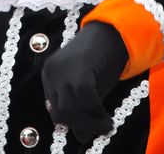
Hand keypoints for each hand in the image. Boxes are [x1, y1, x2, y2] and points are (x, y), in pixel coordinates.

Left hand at [41, 22, 128, 142]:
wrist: (114, 31)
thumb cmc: (102, 58)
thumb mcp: (87, 85)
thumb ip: (80, 105)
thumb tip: (81, 134)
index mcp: (49, 74)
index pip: (54, 109)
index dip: (71, 122)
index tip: (86, 128)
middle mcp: (51, 71)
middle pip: (59, 112)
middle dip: (80, 126)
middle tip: (99, 129)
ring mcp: (62, 69)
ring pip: (70, 109)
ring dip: (90, 124)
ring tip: (106, 126)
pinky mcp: (78, 68)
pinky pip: (85, 99)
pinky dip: (97, 114)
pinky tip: (109, 119)